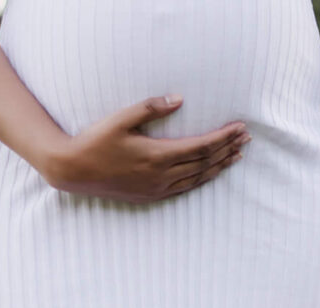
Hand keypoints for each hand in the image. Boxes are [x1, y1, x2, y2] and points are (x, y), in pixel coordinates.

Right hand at [39, 95, 247, 204]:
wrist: (73, 170)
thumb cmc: (95, 140)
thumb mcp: (120, 118)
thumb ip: (151, 108)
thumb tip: (179, 99)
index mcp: (157, 155)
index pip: (201, 147)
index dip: (223, 138)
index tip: (240, 128)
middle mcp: (162, 175)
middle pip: (205, 162)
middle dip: (227, 149)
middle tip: (246, 139)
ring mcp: (157, 189)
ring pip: (198, 178)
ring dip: (219, 166)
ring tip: (237, 155)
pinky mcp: (151, 196)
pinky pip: (186, 188)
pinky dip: (203, 179)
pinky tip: (211, 173)